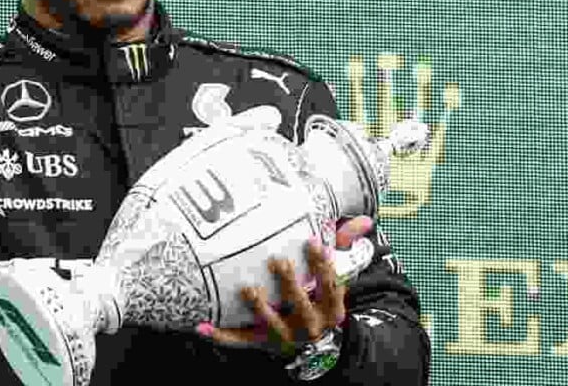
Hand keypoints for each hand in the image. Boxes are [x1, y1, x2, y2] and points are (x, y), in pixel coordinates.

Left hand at [197, 216, 374, 356]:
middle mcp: (311, 326)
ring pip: (273, 326)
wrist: (312, 346)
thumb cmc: (318, 298)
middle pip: (302, 308)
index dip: (324, 266)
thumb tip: (365, 221)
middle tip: (278, 260)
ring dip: (260, 308)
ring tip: (247, 288)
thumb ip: (345, 247)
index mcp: (331, 309)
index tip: (314, 241)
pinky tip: (201, 326)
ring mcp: (285, 338)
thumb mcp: (334, 278)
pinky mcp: (261, 344)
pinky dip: (220, 336)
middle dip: (291, 285)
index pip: (331, 287)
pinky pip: (239, 341)